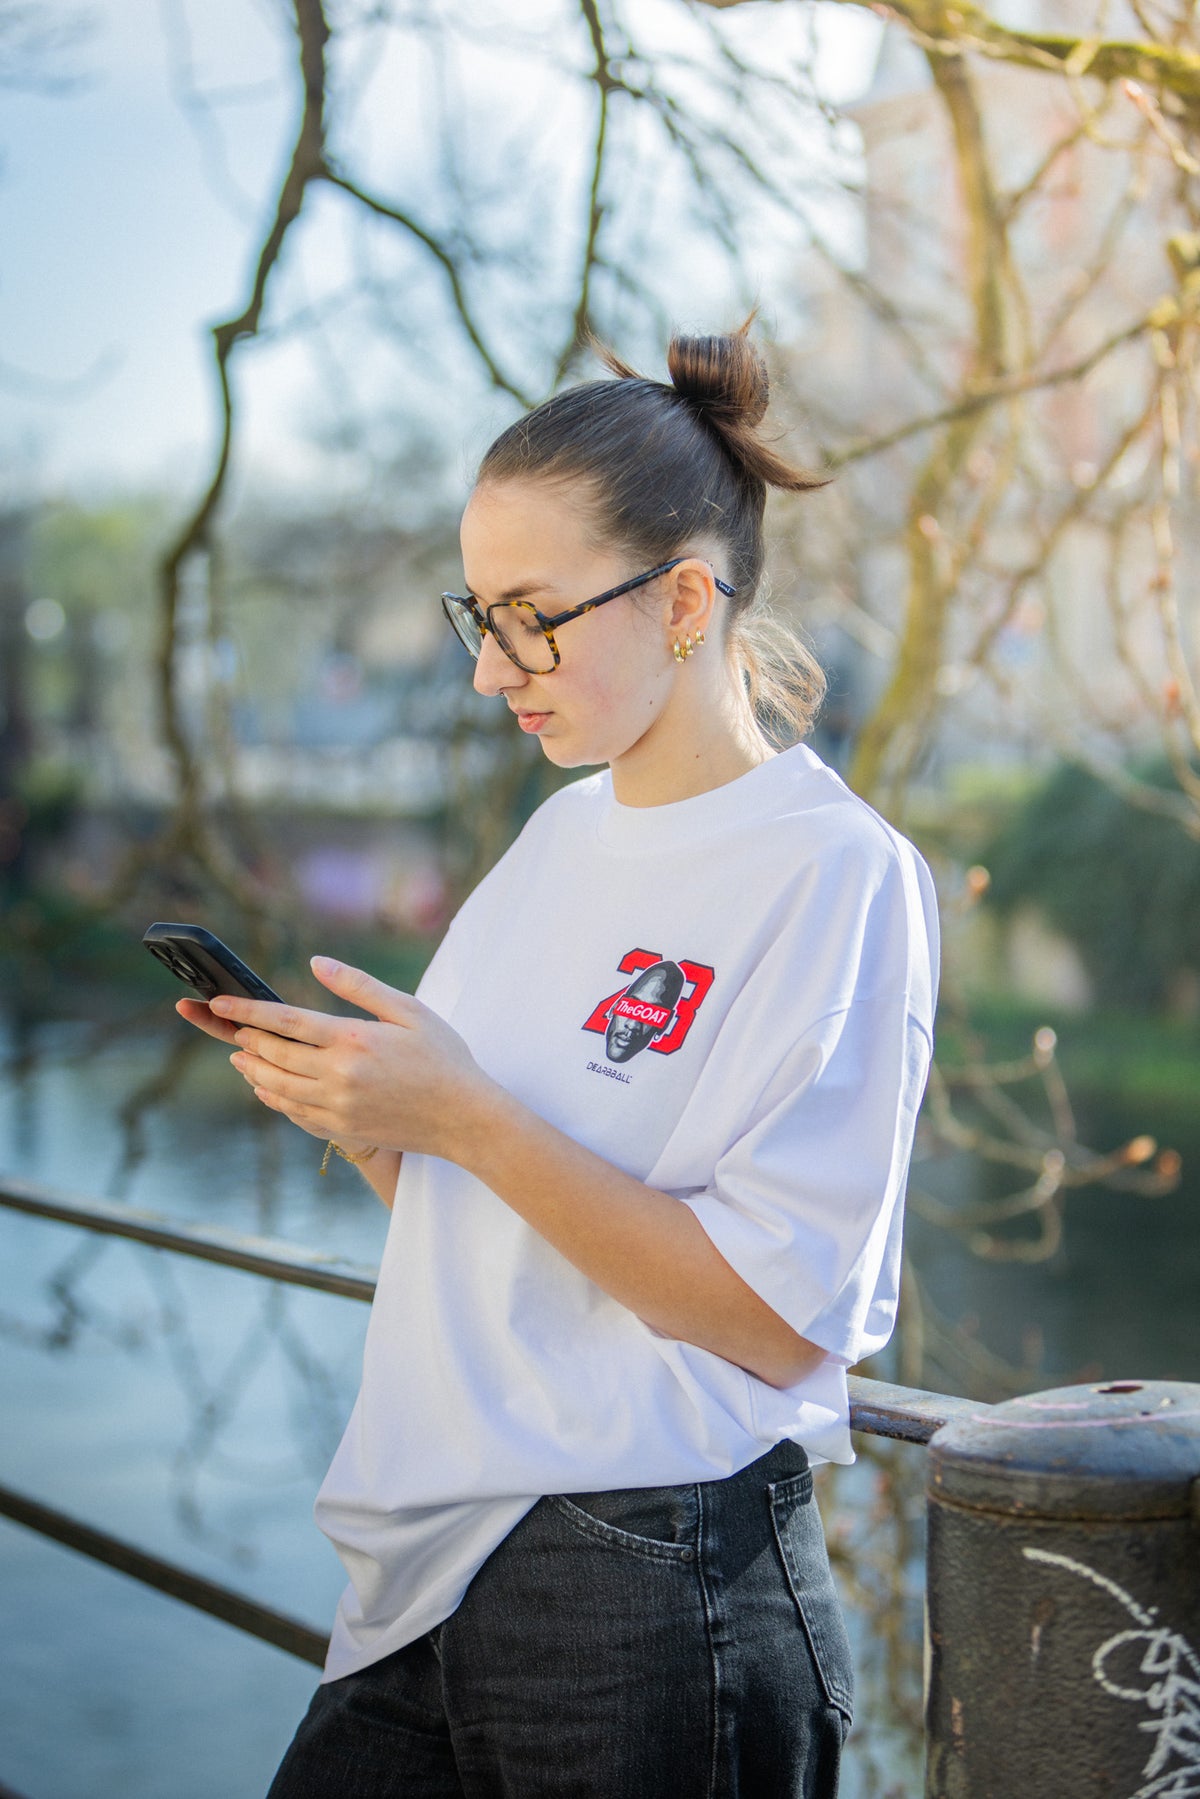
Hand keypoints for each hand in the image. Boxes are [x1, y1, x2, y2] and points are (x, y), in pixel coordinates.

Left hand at [176, 957, 492, 1159]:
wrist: (464, 1118)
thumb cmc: (443, 1058)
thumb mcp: (409, 1010)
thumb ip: (360, 986)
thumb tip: (317, 963)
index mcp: (354, 1039)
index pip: (286, 1020)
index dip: (247, 1010)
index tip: (219, 1002)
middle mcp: (339, 1076)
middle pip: (274, 1054)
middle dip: (244, 1037)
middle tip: (224, 1026)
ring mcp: (338, 1107)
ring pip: (277, 1087)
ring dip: (253, 1069)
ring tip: (239, 1056)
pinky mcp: (342, 1129)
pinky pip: (294, 1114)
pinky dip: (273, 1099)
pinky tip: (266, 1090)